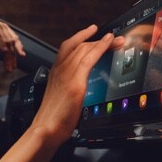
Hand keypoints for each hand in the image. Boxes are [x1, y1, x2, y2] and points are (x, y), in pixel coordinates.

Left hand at [0, 12, 25, 71]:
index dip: (1, 43)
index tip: (5, 52)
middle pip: (6, 41)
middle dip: (9, 56)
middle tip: (8, 69)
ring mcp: (4, 28)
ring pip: (13, 41)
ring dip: (14, 54)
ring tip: (13, 67)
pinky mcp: (7, 30)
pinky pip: (15, 39)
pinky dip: (18, 47)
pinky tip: (21, 55)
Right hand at [32, 24, 124, 144]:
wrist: (46, 128)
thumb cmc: (52, 118)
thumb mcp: (60, 98)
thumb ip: (68, 88)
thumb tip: (78, 89)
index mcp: (55, 73)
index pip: (68, 48)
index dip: (81, 38)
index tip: (92, 33)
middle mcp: (59, 70)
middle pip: (78, 46)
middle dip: (96, 39)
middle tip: (113, 38)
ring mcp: (66, 74)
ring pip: (84, 49)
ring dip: (102, 41)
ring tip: (116, 39)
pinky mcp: (75, 82)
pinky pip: (89, 58)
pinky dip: (100, 47)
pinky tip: (109, 42)